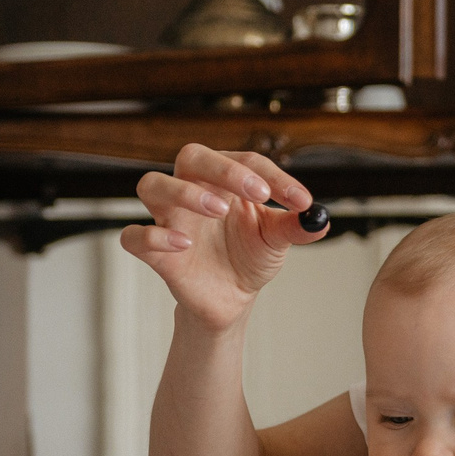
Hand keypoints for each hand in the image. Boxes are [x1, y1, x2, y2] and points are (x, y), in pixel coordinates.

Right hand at [118, 145, 328, 333]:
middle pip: (192, 156)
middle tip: (257, 192)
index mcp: (225, 181)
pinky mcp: (155, 252)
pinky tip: (183, 244)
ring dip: (184, 192)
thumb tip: (320, 220)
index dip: (275, 177)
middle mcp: (193, 190)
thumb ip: (296, 227)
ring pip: (152, 184)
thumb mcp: (277, 241)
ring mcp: (170, 219)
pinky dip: (153, 236)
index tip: (301, 201)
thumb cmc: (249, 258)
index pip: (245, 161)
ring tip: (219, 210)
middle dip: (224, 169)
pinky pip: (134, 236)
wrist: (232, 299)